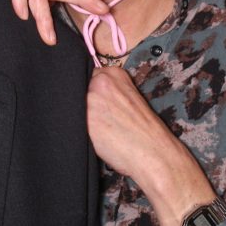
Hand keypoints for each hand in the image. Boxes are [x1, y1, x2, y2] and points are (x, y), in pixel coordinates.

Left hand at [87, 66, 215, 225]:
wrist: (153, 151)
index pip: (90, 75)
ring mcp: (90, 100)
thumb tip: (90, 95)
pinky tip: (94, 136)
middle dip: (84, 101)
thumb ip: (110, 92)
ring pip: (73, 104)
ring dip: (79, 115)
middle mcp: (99, 82)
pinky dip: (79, 128)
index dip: (91, 90)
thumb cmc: (144, 130)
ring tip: (98, 128)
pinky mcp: (83, 120)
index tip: (97, 102)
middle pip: (79, 87)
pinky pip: (73, 121)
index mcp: (115, 74)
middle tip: (98, 117)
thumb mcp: (129, 98)